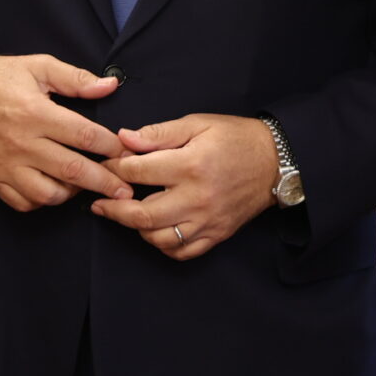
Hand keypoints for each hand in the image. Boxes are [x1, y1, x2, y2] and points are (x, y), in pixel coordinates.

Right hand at [0, 54, 129, 211]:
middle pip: (72, 170)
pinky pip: (22, 202)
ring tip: (85, 185)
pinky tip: (55, 189)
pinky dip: (42, 201)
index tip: (127, 152)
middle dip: (104, 182)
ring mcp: (5, 165)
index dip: (111, 146)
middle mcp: (21, 143)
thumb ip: (75, 78)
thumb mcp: (37, 66)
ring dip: (72, 193)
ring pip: (47, 194)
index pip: (84, 136)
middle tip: (126, 189)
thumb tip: (110, 86)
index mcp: (35, 113)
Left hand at [93, 114, 278, 259]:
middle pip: (141, 215)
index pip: (137, 172)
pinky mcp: (216, 234)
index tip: (104, 166)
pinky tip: (155, 230)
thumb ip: (160, 133)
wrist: (276, 162)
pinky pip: (181, 251)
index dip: (114, 168)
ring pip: (158, 238)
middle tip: (98, 203)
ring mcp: (207, 220)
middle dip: (113, 209)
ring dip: (136, 228)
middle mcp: (198, 197)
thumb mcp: (198, 124)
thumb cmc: (236, 139)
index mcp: (191, 165)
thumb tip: (124, 139)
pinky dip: (162, 244)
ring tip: (127, 214)